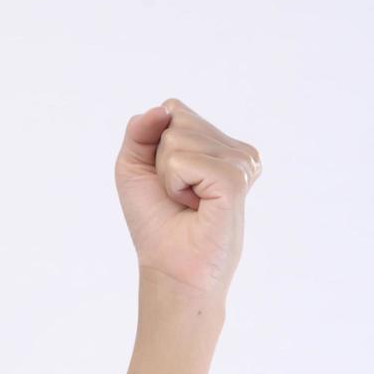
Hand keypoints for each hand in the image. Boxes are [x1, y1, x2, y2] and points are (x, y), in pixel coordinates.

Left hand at [114, 99, 261, 300]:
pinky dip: (175, 185)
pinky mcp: (236, 179)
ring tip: (187, 201)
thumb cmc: (155, 219)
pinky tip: (195, 205)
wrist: (170, 265)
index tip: (165, 177)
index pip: (173, 109)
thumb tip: (162, 108)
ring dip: (168, 175)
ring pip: (178, 139)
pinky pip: (184, 161)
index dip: (154, 143)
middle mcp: (234, 150)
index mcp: (216, 144)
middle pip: (176, 120)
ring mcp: (239, 163)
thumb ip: (140, 130)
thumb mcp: (134, 166)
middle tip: (177, 192)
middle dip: (160, 158)